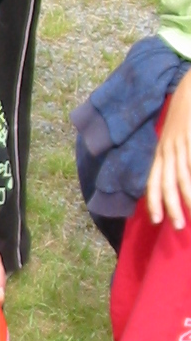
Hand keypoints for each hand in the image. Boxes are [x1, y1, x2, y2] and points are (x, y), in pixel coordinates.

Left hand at [147, 71, 190, 228]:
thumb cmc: (187, 114)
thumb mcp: (178, 137)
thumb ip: (178, 155)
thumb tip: (180, 174)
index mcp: (162, 151)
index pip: (153, 181)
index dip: (153, 201)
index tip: (156, 220)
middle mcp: (167, 149)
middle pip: (165, 184)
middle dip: (170, 207)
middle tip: (178, 227)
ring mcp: (180, 144)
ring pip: (181, 178)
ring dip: (187, 200)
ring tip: (190, 216)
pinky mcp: (190, 138)